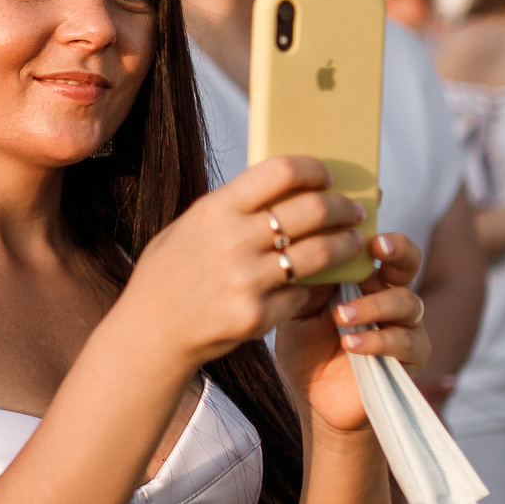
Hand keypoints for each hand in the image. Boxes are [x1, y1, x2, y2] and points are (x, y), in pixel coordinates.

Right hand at [117, 156, 368, 371]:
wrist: (150, 334)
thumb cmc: (168, 276)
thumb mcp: (187, 228)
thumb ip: (230, 208)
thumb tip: (282, 186)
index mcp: (215, 211)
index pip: (281, 172)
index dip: (314, 169)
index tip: (327, 176)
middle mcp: (233, 241)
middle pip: (313, 210)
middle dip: (342, 207)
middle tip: (353, 210)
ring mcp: (247, 281)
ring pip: (321, 253)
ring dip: (346, 244)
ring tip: (353, 241)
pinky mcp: (259, 315)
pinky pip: (302, 293)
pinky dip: (312, 286)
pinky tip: (315, 282)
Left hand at [274, 232, 432, 435]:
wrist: (316, 399)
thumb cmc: (306, 347)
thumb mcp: (298, 308)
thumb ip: (306, 279)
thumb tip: (302, 239)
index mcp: (362, 276)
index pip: (374, 240)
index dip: (374, 219)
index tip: (370, 199)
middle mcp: (388, 293)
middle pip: (408, 259)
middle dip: (397, 248)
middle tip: (377, 246)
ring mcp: (404, 325)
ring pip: (407, 301)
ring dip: (374, 305)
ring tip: (342, 315)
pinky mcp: (410, 359)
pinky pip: (406, 343)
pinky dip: (378, 341)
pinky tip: (351, 343)